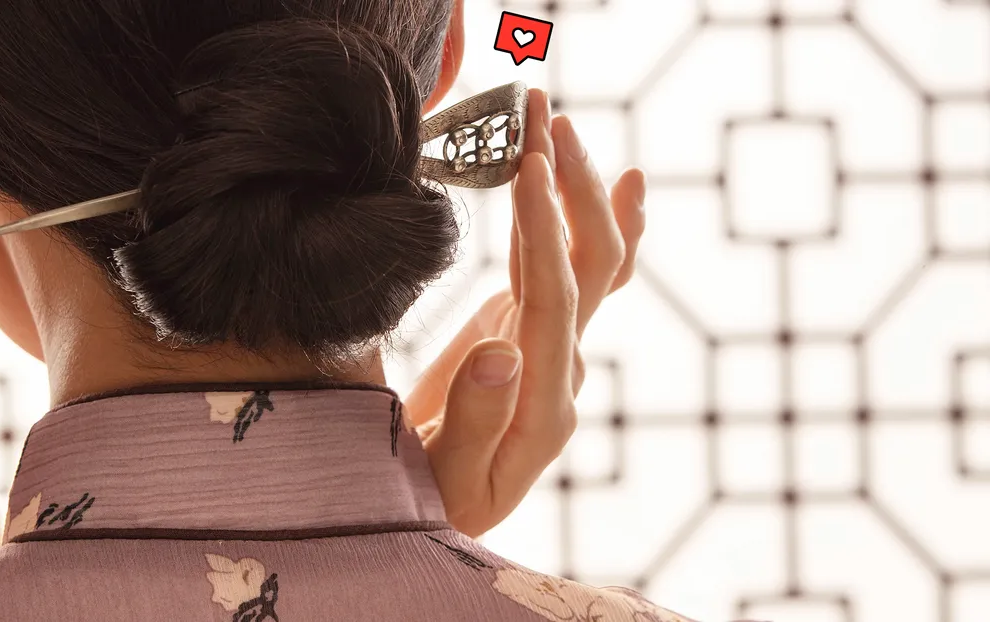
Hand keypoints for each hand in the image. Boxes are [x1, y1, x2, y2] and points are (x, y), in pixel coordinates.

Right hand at [411, 89, 646, 537]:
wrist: (439, 517)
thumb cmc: (432, 506)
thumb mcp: (445, 479)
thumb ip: (476, 418)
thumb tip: (506, 349)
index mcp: (544, 404)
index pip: (556, 304)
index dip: (546, 233)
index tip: (531, 166)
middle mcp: (560, 371)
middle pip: (591, 268)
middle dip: (573, 186)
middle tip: (546, 114)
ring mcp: (551, 351)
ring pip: (585, 262)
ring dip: (573, 187)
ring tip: (555, 120)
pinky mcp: (532, 338)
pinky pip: (572, 274)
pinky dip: (581, 222)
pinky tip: (603, 181)